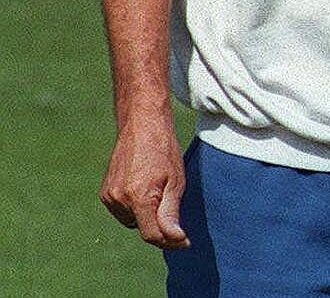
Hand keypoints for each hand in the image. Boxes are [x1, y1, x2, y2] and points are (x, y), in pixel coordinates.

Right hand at [99, 114, 188, 249]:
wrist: (141, 127)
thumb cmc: (164, 151)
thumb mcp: (176, 182)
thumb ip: (171, 213)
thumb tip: (175, 239)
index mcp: (138, 197)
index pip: (152, 235)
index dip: (170, 241)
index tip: (185, 241)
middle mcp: (119, 200)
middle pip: (143, 229)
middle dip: (161, 225)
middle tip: (174, 204)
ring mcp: (109, 197)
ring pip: (133, 221)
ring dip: (147, 216)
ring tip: (158, 189)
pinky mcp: (105, 193)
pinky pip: (124, 211)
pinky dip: (136, 207)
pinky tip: (145, 188)